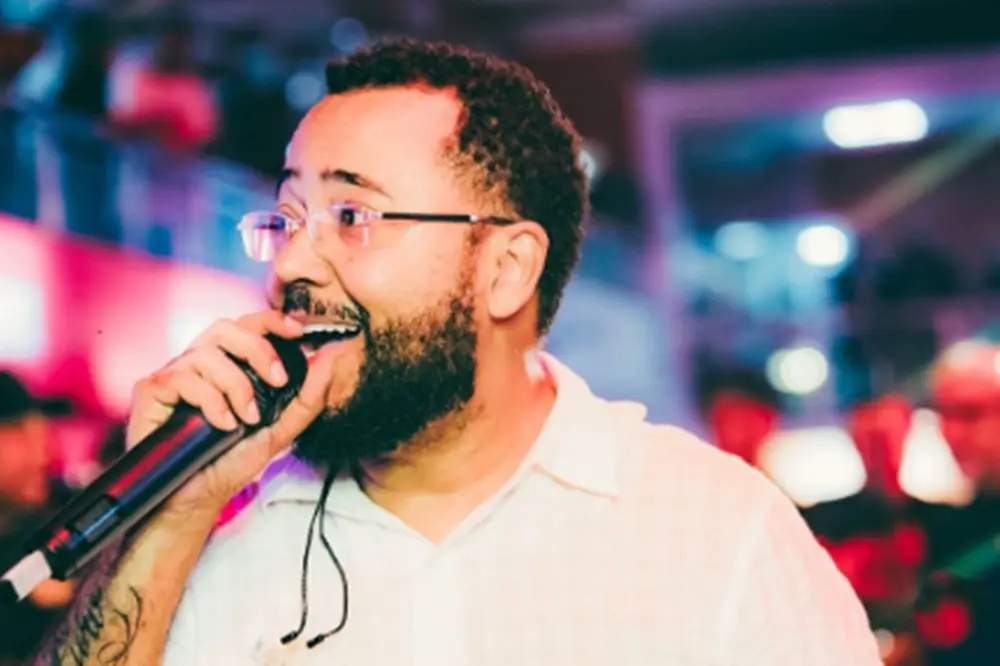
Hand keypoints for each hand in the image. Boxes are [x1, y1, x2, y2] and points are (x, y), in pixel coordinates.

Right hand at [126, 311, 324, 530]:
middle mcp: (199, 362)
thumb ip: (308, 398)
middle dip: (258, 348)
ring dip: (236, 385)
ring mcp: (174, 374)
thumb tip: (333, 360)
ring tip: (246, 418)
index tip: (299, 330)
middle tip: (278, 379)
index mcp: (227, 364)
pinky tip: (222, 425)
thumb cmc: (231, 461)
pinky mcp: (151, 389)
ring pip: (206, 353)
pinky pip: (182, 377)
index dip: (272, 320)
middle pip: (226, 327)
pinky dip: (210, 401)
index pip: (248, 325)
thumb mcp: (280, 430)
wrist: (196, 498)